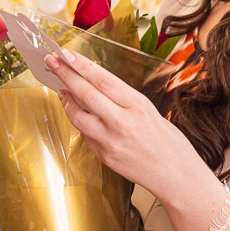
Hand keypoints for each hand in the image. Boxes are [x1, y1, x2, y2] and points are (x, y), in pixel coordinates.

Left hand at [44, 50, 208, 201]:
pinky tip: (79, 115)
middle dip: (65, 74)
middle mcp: (122, 122)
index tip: (67, 54)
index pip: (103, 80)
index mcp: (137, 106)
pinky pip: (85, 135)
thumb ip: (123, 100)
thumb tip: (96, 85)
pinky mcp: (105, 157)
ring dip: (66, 101)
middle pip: (86, 93)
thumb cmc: (168, 142)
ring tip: (61, 90)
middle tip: (52, 61)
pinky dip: (80, 122)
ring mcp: (111, 142)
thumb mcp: (149, 111)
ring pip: (77, 116)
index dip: (82, 65)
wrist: (177, 177)